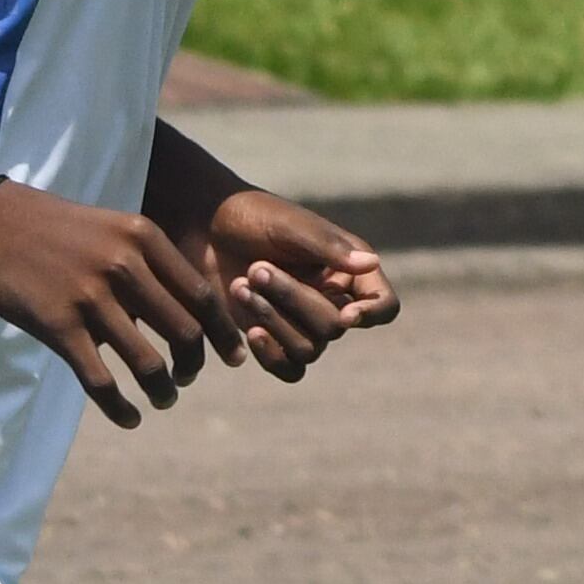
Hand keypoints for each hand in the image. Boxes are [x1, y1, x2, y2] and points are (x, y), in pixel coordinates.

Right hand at [0, 178, 228, 428]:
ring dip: (163, 391)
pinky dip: (120, 407)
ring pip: (148, 364)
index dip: (224, 333)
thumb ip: (148, 265)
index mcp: (145, 239)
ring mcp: (91, 298)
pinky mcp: (59, 326)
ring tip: (164, 400)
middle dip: (194, 366)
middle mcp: (125, 267)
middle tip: (188, 379)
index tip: (234, 357)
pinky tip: (129, 418)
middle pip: (185, 333)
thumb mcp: (113, 229)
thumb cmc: (54, 228)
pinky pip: (100, 381)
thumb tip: (182, 314)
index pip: (203, 296)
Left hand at [192, 188, 398, 380]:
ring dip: (274, 321)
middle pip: (335, 327)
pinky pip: (289, 368)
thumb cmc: (249, 215)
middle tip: (256, 269)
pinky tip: (250, 332)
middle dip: (294, 301)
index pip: (384, 305)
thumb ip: (329, 247)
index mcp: (347, 269)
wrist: (199, 227)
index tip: (346, 314)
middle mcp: (331, 299)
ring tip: (240, 286)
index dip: (372, 314)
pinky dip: (272, 356)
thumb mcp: (290, 225)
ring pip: (309, 350)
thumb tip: (372, 263)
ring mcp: (301, 322)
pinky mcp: (272, 338)